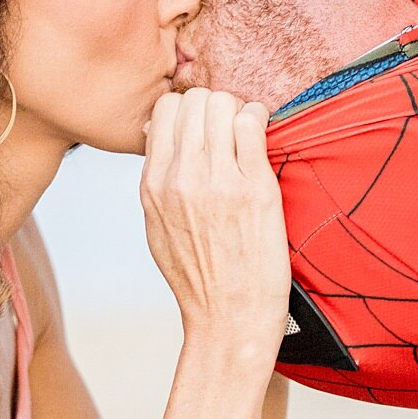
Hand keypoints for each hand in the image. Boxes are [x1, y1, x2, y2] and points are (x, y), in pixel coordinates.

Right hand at [141, 89, 290, 357]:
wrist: (229, 318)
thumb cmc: (198, 278)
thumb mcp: (157, 226)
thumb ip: (157, 179)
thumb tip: (156, 134)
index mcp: (154, 184)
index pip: (165, 110)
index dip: (188, 109)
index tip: (205, 126)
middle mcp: (181, 177)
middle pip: (194, 100)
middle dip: (215, 105)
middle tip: (230, 127)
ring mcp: (218, 181)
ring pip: (223, 103)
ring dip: (238, 110)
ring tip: (247, 133)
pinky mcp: (255, 188)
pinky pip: (252, 123)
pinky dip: (259, 119)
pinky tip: (263, 136)